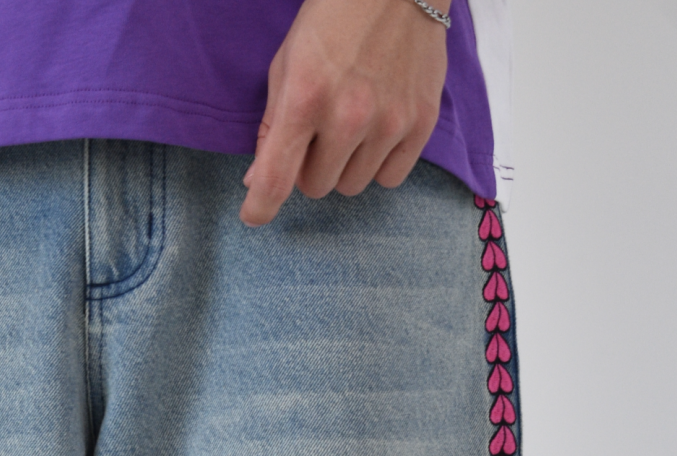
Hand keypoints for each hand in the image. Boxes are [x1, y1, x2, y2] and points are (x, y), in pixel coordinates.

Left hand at [241, 0, 447, 224]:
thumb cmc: (334, 19)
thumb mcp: (287, 64)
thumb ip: (272, 127)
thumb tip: (257, 183)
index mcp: (305, 98)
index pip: (276, 180)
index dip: (260, 207)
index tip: (254, 214)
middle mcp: (348, 116)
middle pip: (316, 187)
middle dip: (311, 167)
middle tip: (318, 132)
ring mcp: (389, 121)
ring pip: (352, 186)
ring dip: (345, 166)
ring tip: (351, 124)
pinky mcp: (421, 122)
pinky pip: (390, 178)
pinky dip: (379, 163)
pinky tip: (378, 129)